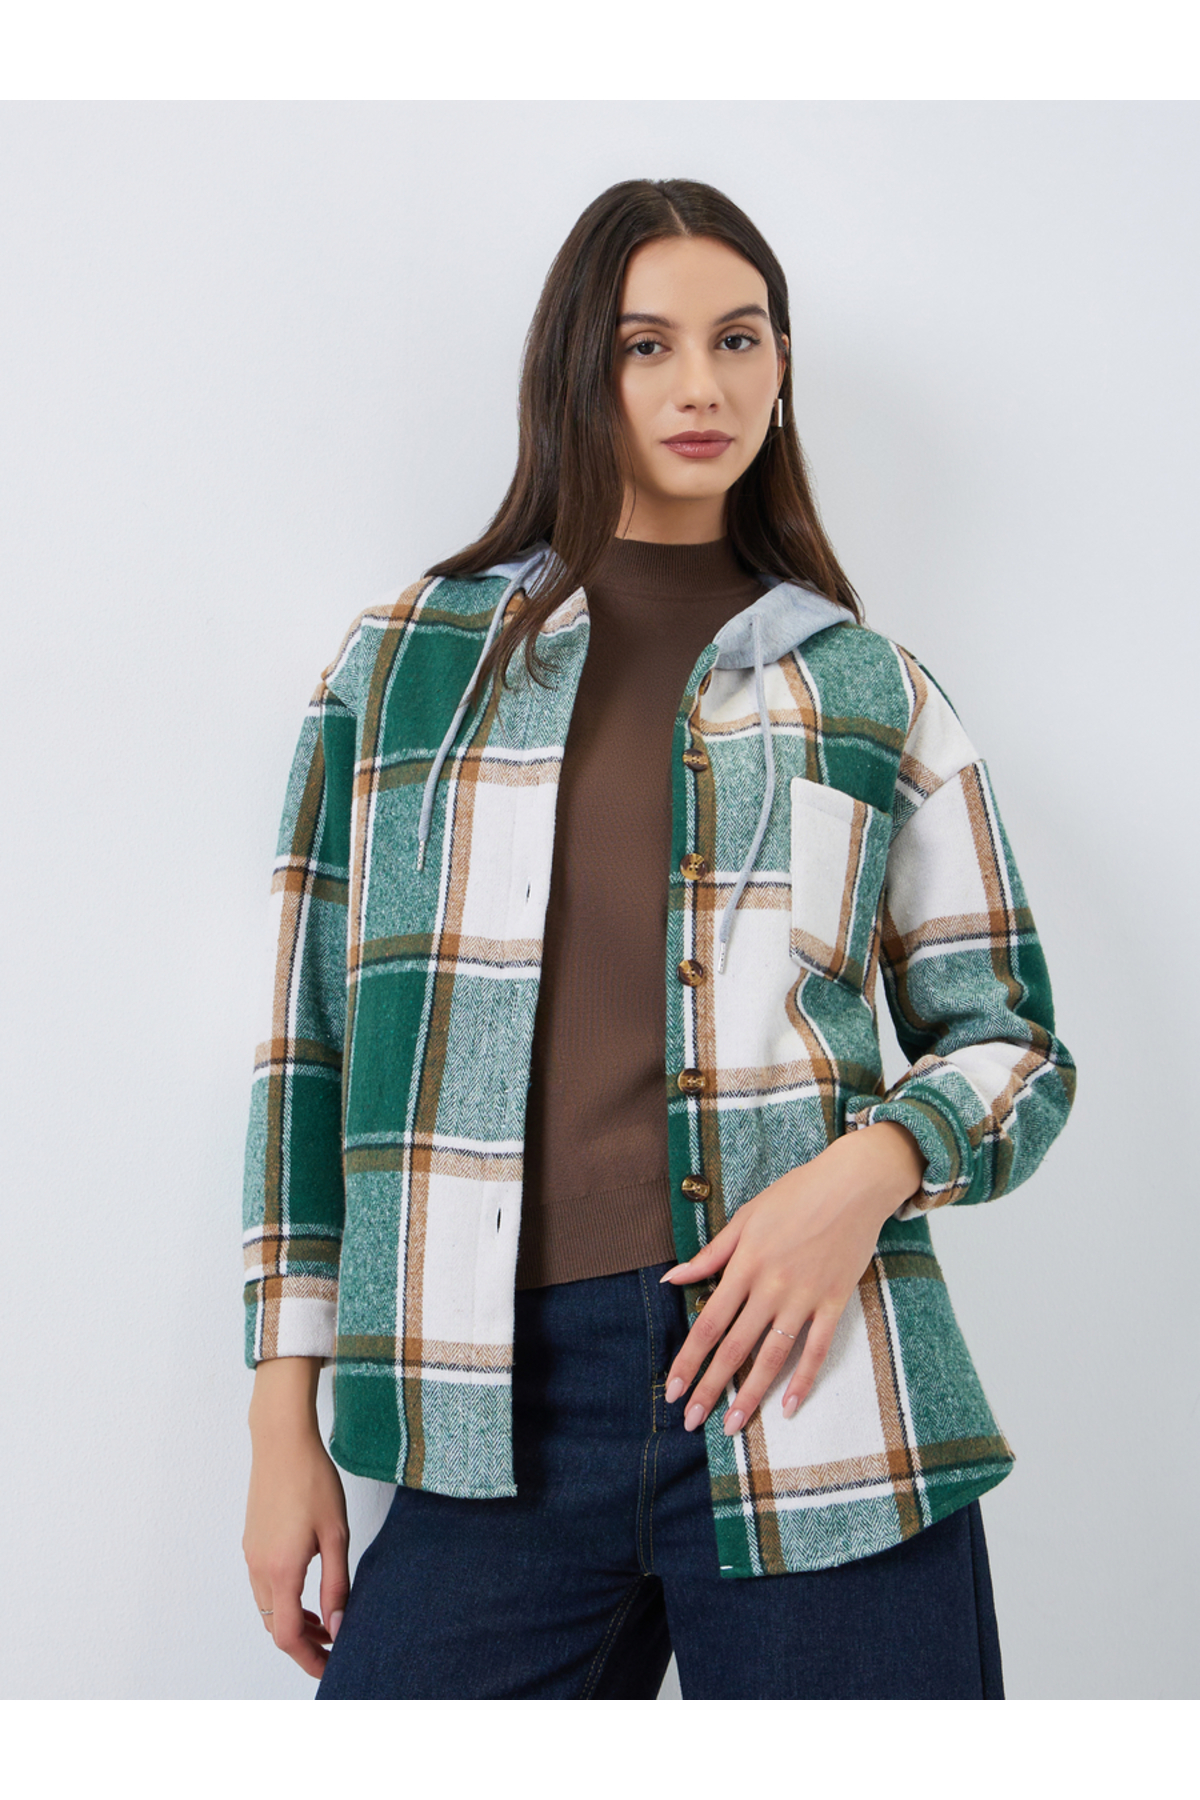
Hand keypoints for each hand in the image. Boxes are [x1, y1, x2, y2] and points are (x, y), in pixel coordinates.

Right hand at [244, 1358, 349, 1679]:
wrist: (281, 1441)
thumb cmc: (313, 1481)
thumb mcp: (336, 1534)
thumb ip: (336, 1584)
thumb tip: (337, 1625)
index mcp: (281, 1571)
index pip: (288, 1636)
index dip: (308, 1659)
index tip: (330, 1666)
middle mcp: (259, 1568)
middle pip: (275, 1626)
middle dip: (304, 1642)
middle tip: (334, 1642)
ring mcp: (251, 1554)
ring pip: (268, 1607)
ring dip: (294, 1620)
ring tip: (326, 1618)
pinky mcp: (251, 1542)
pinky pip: (264, 1586)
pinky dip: (284, 1599)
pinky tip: (308, 1588)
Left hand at [660, 1121, 924, 1436]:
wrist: (853, 1184)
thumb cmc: (796, 1195)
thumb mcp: (746, 1217)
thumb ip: (710, 1254)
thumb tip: (672, 1279)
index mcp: (745, 1264)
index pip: (708, 1322)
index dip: (688, 1359)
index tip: (672, 1389)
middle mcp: (770, 1286)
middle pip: (734, 1346)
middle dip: (709, 1387)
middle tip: (691, 1421)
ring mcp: (804, 1297)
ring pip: (772, 1356)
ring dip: (750, 1393)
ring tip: (732, 1425)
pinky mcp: (834, 1302)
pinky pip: (816, 1349)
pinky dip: (803, 1380)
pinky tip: (789, 1408)